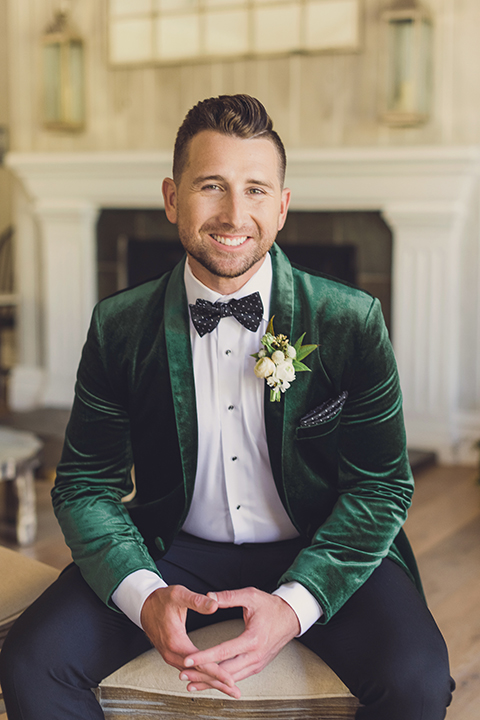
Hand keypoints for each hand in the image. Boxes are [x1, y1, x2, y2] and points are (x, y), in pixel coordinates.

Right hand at [140, 585, 239, 697]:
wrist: (145, 605)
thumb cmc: (162, 599)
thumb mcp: (179, 595)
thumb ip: (197, 601)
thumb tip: (214, 605)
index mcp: (176, 641)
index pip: (199, 663)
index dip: (216, 672)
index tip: (230, 680)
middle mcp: (172, 653)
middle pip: (198, 674)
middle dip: (217, 683)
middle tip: (235, 692)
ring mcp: (171, 656)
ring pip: (193, 675)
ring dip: (211, 681)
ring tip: (228, 688)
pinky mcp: (172, 655)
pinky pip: (188, 670)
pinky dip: (201, 676)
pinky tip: (212, 679)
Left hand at [180, 587, 300, 695]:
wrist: (290, 617)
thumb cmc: (271, 606)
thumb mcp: (250, 596)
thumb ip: (228, 597)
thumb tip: (208, 597)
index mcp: (253, 639)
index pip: (223, 651)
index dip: (204, 657)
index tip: (187, 660)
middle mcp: (255, 655)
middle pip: (225, 671)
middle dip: (202, 675)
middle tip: (183, 675)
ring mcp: (257, 663)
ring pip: (231, 678)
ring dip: (211, 682)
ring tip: (191, 684)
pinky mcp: (257, 666)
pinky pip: (237, 677)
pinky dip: (222, 681)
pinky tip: (210, 682)